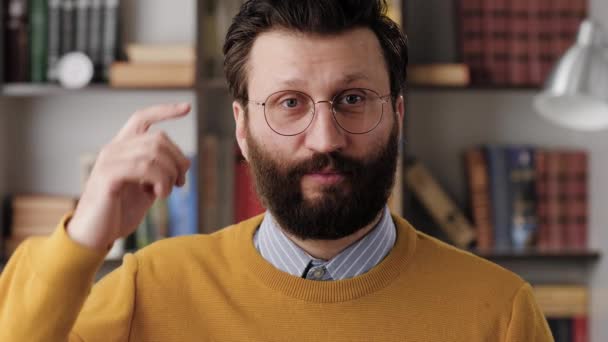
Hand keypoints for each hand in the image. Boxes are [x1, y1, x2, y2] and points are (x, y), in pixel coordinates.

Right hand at [67, 103, 191, 250]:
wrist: (94, 235)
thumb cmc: (118, 212)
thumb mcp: (145, 189)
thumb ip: (159, 173)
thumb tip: (183, 164)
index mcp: (122, 149)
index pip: (142, 118)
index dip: (164, 111)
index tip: (186, 108)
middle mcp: (114, 149)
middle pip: (158, 138)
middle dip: (178, 160)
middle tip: (180, 182)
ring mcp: (109, 161)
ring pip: (154, 153)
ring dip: (170, 174)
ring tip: (166, 192)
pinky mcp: (107, 176)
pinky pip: (143, 167)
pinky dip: (160, 181)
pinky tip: (159, 195)